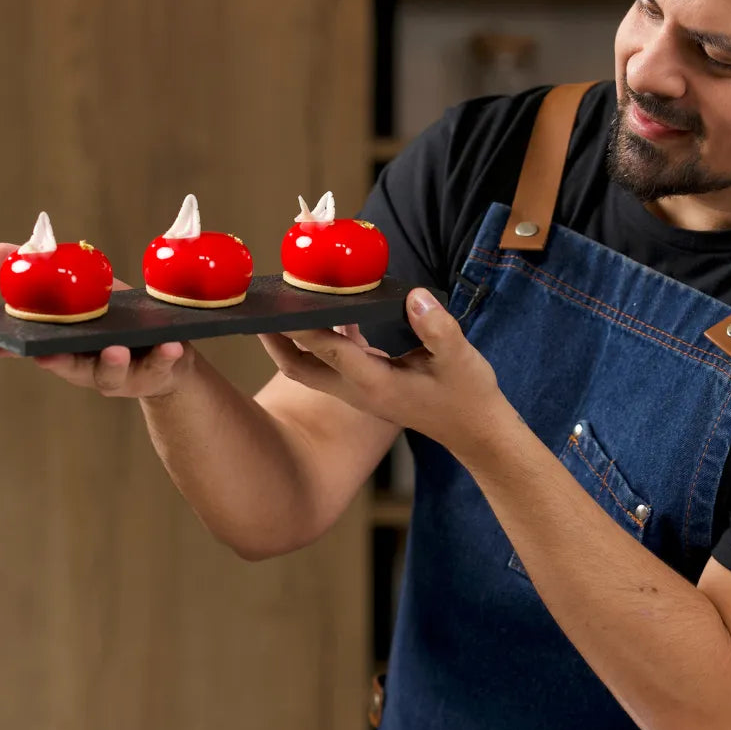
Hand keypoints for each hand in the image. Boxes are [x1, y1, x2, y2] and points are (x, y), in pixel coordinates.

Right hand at [0, 242, 191, 398]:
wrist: (170, 350)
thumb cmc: (118, 323)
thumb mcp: (85, 295)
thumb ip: (45, 275)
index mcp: (69, 347)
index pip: (31, 349)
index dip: (7, 350)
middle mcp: (89, 365)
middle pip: (68, 366)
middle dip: (57, 362)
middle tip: (47, 356)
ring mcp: (121, 373)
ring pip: (112, 373)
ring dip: (112, 363)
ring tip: (116, 349)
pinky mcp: (156, 372)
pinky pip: (161, 364)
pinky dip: (164, 356)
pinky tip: (171, 344)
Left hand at [259, 288, 508, 455]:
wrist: (475, 431)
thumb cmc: (468, 395)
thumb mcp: (461, 359)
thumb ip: (437, 328)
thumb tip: (414, 297)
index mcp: (376, 384)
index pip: (329, 351)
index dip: (303, 326)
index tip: (280, 302)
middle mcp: (359, 391)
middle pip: (300, 367)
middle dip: (275, 340)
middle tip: (255, 309)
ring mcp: (360, 392)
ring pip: (310, 367)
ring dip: (291, 340)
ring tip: (277, 305)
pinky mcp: (367, 386)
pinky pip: (331, 362)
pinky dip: (320, 339)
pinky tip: (328, 309)